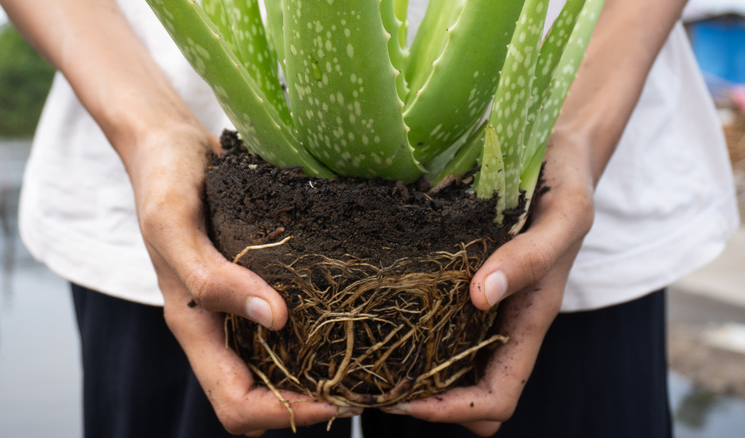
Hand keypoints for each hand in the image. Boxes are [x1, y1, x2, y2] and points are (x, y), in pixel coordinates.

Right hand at [129, 126, 357, 434]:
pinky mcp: (261, 281)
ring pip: (284, 363)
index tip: (335, 400)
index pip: (235, 403)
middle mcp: (222, 326)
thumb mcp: (174, 224)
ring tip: (376, 358)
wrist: (171, 147)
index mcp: (195, 325)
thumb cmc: (163, 181)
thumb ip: (212, 275)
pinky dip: (325, 328)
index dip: (283, 413)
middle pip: (266, 395)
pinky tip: (358, 312)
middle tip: (370, 385)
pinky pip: (295, 321)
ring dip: (325, 370)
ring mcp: (242, 306)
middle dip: (314, 401)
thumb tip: (275, 319)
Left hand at [381, 131, 594, 435]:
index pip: (497, 397)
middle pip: (465, 393)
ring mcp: (478, 300)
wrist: (557, 152)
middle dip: (423, 401)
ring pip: (445, 363)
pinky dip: (405, 328)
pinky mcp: (459, 275)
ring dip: (409, 371)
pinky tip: (374, 307)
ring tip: (361, 356)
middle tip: (368, 384)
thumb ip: (533, 255)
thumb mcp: (563, 214)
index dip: (455, 411)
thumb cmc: (565, 184)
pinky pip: (432, 318)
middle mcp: (500, 318)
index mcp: (529, 318)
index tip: (407, 401)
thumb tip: (482, 295)